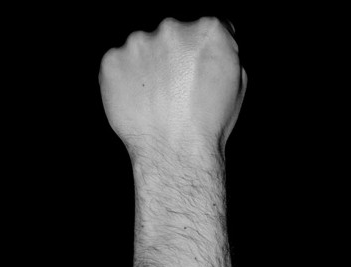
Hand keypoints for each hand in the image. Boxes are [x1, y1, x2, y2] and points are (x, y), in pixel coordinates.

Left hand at [99, 17, 246, 154]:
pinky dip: (125, 80)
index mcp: (209, 30)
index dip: (203, 50)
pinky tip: (139, 102)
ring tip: (157, 100)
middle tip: (177, 89)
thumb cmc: (210, 124)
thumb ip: (225, 51)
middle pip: (172, 33)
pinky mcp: (112, 60)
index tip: (199, 70)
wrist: (176, 154)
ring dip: (148, 66)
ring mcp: (138, 42)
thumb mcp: (238, 83)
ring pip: (142, 47)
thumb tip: (215, 42)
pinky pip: (118, 64)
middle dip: (173, 55)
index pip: (205, 28)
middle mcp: (172, 27)